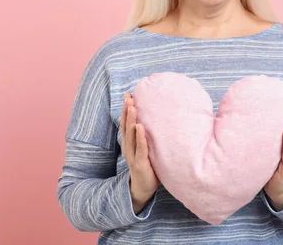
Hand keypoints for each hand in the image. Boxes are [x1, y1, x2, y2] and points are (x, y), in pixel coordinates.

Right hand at [121, 92, 158, 213]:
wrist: (143, 188)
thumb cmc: (147, 166)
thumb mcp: (145, 148)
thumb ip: (147, 136)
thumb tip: (156, 119)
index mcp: (129, 143)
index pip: (126, 123)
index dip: (126, 109)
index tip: (128, 94)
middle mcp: (128, 147)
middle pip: (126, 126)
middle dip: (126, 111)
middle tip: (128, 97)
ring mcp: (133, 156)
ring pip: (130, 136)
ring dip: (130, 121)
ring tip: (132, 107)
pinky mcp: (140, 164)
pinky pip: (140, 149)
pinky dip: (140, 138)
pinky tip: (140, 127)